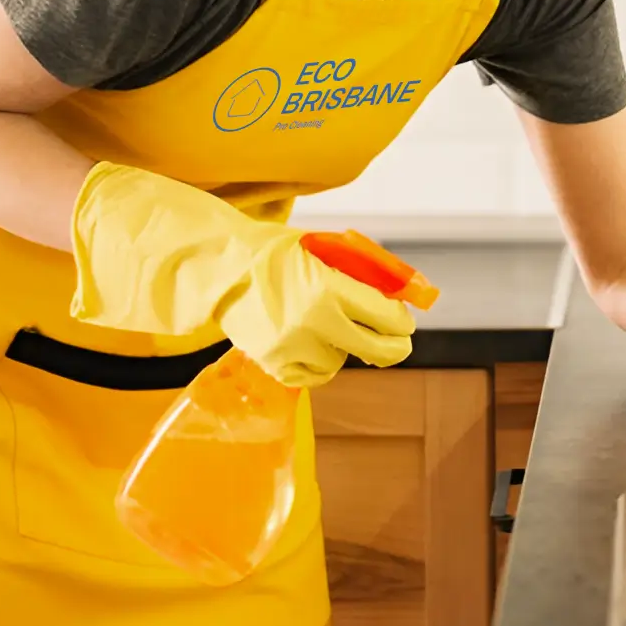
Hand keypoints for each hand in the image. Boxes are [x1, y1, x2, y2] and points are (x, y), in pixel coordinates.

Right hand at [68, 162, 414, 386]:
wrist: (219, 268)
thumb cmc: (277, 253)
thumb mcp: (324, 250)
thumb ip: (363, 272)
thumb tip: (406, 292)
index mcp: (328, 287)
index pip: (386, 315)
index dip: (402, 321)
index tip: (405, 322)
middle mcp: (312, 321)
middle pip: (376, 349)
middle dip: (394, 347)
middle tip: (399, 345)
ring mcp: (291, 347)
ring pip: (341, 361)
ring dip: (343, 348)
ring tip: (326, 327)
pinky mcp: (273, 364)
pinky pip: (313, 375)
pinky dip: (318, 364)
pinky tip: (312, 345)